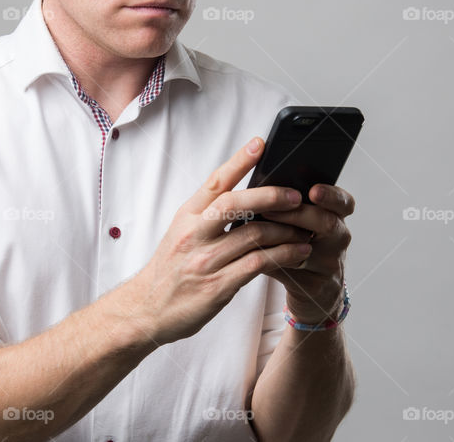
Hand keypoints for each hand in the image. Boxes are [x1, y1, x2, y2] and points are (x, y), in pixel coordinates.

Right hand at [124, 137, 314, 345]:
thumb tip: (246, 193)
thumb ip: (208, 213)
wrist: (146, 309)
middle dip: (271, 196)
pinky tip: (299, 253)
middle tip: (296, 196)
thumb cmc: (170, 268)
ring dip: (287, 230)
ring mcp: (206, 260)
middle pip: (237, 203)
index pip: (215, 182)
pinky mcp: (218, 286)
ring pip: (254, 234)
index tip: (260, 143)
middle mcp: (195, 234)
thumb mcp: (181, 232)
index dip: (239, 161)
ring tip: (306, 229)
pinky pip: (258, 264)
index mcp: (188, 216)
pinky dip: (284, 255)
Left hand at [258, 184, 354, 324]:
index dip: (332, 195)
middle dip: (297, 214)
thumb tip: (259, 188)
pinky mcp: (314, 285)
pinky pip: (290, 271)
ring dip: (279, 239)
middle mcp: (338, 239)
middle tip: (269, 210)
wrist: (315, 288)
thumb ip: (290, 206)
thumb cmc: (302, 242)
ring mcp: (329, 264)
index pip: (344, 203)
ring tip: (256, 231)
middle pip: (327, 223)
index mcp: (337, 216)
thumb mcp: (306, 222)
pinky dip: (270, 260)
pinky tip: (252, 253)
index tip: (314, 191)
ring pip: (306, 250)